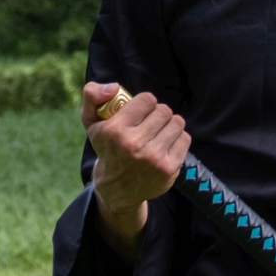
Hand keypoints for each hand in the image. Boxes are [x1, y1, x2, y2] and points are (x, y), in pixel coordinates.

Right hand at [83, 80, 189, 260]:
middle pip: (164, 110)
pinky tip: (165, 144)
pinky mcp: (169, 168)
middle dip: (158, 113)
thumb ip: (93, 95)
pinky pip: (184, 139)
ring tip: (159, 132)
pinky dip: (177, 138)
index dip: (145, 103)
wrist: (117, 189)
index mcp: (115, 130)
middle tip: (150, 122)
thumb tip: (114, 87)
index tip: (140, 111)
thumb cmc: (106, 148)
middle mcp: (134, 145)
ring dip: (169, 124)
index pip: (147, 100)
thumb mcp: (91, 122)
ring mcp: (153, 158)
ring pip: (176, 123)